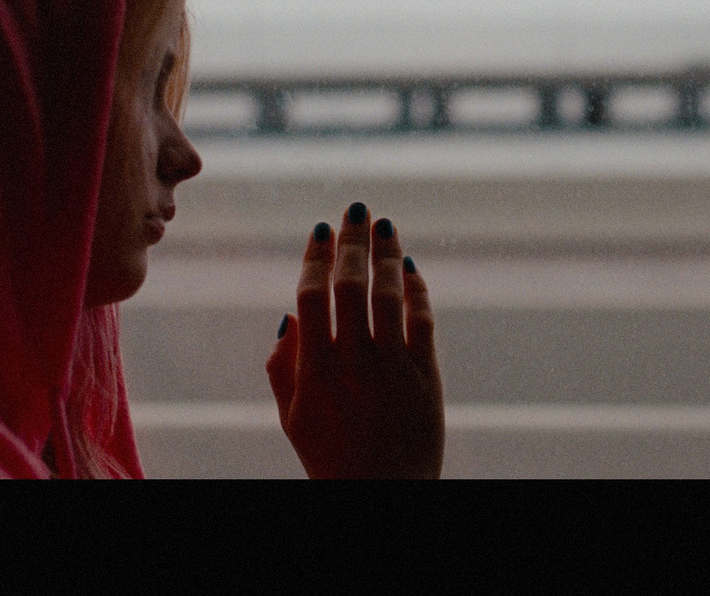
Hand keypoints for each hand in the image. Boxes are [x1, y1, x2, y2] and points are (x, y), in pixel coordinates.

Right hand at [266, 203, 444, 478]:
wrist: (381, 499)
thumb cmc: (331, 457)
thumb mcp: (292, 416)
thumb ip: (282, 365)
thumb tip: (288, 315)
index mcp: (313, 369)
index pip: (311, 295)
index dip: (316, 256)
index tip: (321, 228)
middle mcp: (353, 363)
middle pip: (351, 284)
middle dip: (353, 240)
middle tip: (356, 210)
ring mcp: (393, 368)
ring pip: (390, 295)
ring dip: (388, 254)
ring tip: (385, 226)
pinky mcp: (427, 377)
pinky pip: (423, 321)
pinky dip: (417, 290)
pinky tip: (410, 268)